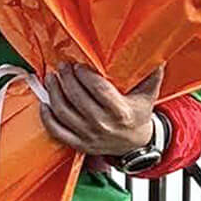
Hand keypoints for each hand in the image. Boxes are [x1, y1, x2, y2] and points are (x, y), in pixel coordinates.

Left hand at [39, 64, 162, 158]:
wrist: (136, 144)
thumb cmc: (138, 115)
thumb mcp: (148, 94)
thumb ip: (151, 74)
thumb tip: (155, 55)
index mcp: (121, 111)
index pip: (98, 89)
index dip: (84, 75)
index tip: (78, 65)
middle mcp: (103, 124)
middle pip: (77, 98)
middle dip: (66, 79)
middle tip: (63, 67)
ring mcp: (90, 136)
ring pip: (63, 112)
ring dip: (53, 92)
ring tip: (52, 78)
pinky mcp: (80, 145)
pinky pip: (57, 131)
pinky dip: (47, 117)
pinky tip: (45, 103)